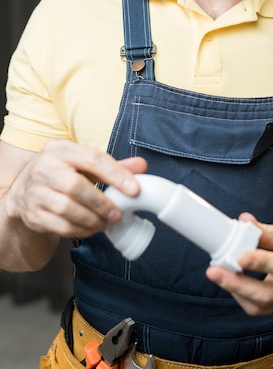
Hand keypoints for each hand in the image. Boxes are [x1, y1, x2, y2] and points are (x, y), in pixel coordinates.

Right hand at [5, 139, 146, 238]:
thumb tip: (141, 166)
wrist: (23, 190)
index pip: (92, 158)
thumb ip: (113, 165)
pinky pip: (59, 225)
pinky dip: (79, 230)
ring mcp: (34, 191)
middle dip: (101, 203)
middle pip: (75, 186)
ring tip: (105, 222)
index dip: (115, 174)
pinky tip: (91, 228)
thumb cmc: (62, 173)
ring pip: (66, 209)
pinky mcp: (32, 213)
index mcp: (60, 149)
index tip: (134, 189)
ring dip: (91, 219)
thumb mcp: (84, 164)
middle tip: (117, 214)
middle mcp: (44, 167)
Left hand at [206, 213, 272, 315]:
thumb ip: (269, 232)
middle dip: (237, 284)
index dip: (263, 263)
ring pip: (260, 306)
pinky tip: (230, 278)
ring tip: (217, 272)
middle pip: (268, 296)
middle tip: (214, 271)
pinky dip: (241, 293)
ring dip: (235, 290)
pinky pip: (259, 307)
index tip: (240, 256)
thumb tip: (244, 222)